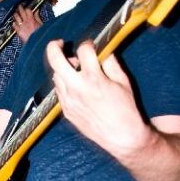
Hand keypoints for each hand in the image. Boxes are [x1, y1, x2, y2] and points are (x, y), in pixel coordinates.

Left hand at [13, 4, 40, 42]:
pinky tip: (14, 22)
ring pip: (16, 17)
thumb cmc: (40, 34)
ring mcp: (21, 26)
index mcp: (32, 19)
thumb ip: (37, 17)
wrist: (36, 42)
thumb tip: (36, 11)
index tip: (26, 6)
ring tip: (15, 13)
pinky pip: (14, 25)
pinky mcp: (19, 31)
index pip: (27, 10)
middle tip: (19, 6)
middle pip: (21, 12)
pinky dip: (14, 23)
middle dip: (20, 8)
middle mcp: (26, 21)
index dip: (26, 8)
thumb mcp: (41, 24)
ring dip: (16, 14)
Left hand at [45, 39, 146, 156]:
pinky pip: (59, 91)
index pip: (83, 50)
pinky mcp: (66, 111)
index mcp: (93, 78)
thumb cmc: (125, 109)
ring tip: (73, 68)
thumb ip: (110, 63)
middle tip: (59, 43)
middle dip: (54, 47)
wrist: (121, 137)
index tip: (91, 46)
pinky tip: (74, 85)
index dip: (87, 44)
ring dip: (62, 68)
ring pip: (55, 75)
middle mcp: (76, 88)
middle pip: (55, 60)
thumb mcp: (123, 81)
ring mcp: (68, 100)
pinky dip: (64, 84)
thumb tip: (102, 51)